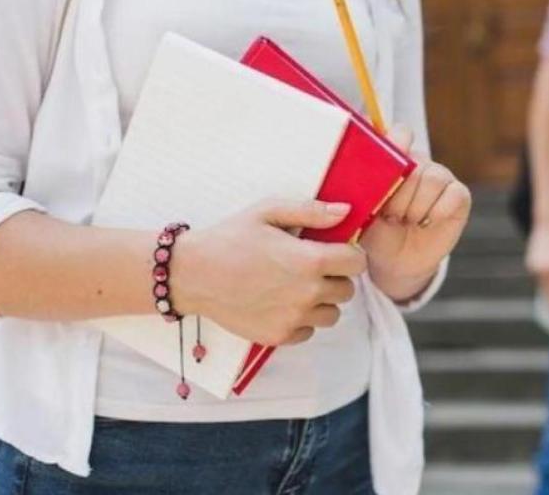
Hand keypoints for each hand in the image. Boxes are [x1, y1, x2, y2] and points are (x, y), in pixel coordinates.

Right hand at [171, 200, 367, 345]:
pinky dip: (302, 320)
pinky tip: (282, 303)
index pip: (356, 263)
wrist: (192, 274)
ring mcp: (294, 318)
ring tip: (297, 287)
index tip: (334, 251)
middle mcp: (308, 293)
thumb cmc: (230, 238)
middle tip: (310, 268)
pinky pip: (308, 331)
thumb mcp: (268, 212)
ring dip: (322, 301)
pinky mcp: (279, 336)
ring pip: (332, 314)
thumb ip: (311, 211)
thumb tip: (346, 211)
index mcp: (310, 261)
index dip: (348, 254)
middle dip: (335, 277)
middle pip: (347, 290)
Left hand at [360, 125, 471, 302]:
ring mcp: (441, 177)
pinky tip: (426, 223)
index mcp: (394, 159)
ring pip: (433, 178)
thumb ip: (361, 188)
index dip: (396, 143)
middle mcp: (419, 163)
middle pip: (415, 163)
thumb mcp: (361, 210)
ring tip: (406, 221)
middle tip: (390, 215)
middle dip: (399, 195)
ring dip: (416, 206)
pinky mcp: (459, 195)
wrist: (394, 261)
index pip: (401, 135)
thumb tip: (355, 171)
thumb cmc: (375, 232)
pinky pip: (454, 194)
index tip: (385, 162)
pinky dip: (437, 212)